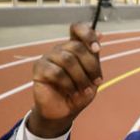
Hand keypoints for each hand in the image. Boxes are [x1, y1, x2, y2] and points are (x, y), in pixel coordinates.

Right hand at [28, 23, 102, 137]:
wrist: (65, 111)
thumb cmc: (80, 92)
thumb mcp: (93, 75)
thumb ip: (94, 56)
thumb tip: (100, 33)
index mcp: (75, 47)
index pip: (77, 28)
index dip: (88, 35)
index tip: (97, 49)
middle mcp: (61, 49)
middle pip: (77, 47)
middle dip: (91, 67)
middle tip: (96, 82)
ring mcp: (49, 57)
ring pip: (67, 59)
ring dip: (80, 78)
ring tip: (84, 90)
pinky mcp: (39, 68)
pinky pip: (56, 72)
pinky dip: (68, 85)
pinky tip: (72, 92)